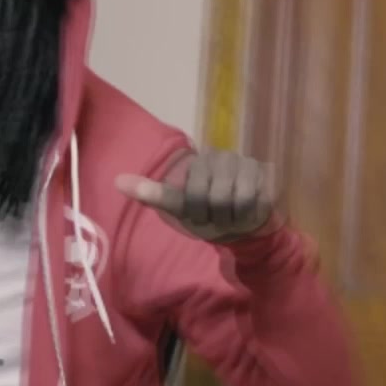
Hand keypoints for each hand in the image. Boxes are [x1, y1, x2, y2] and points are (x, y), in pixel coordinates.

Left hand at [116, 148, 280, 242]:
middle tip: (219, 218)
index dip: (196, 213)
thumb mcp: (181, 209)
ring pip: (234, 201)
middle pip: (212, 198)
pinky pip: (255, 203)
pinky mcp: (268, 176)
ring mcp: (248, 164)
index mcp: (200, 162)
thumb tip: (118, 180)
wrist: (250, 228)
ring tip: (235, 216)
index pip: (189, 194)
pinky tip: (252, 212)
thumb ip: (154, 194)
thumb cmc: (212, 216)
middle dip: (215, 218)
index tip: (201, 216)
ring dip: (233, 219)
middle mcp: (224, 157)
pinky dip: (251, 216)